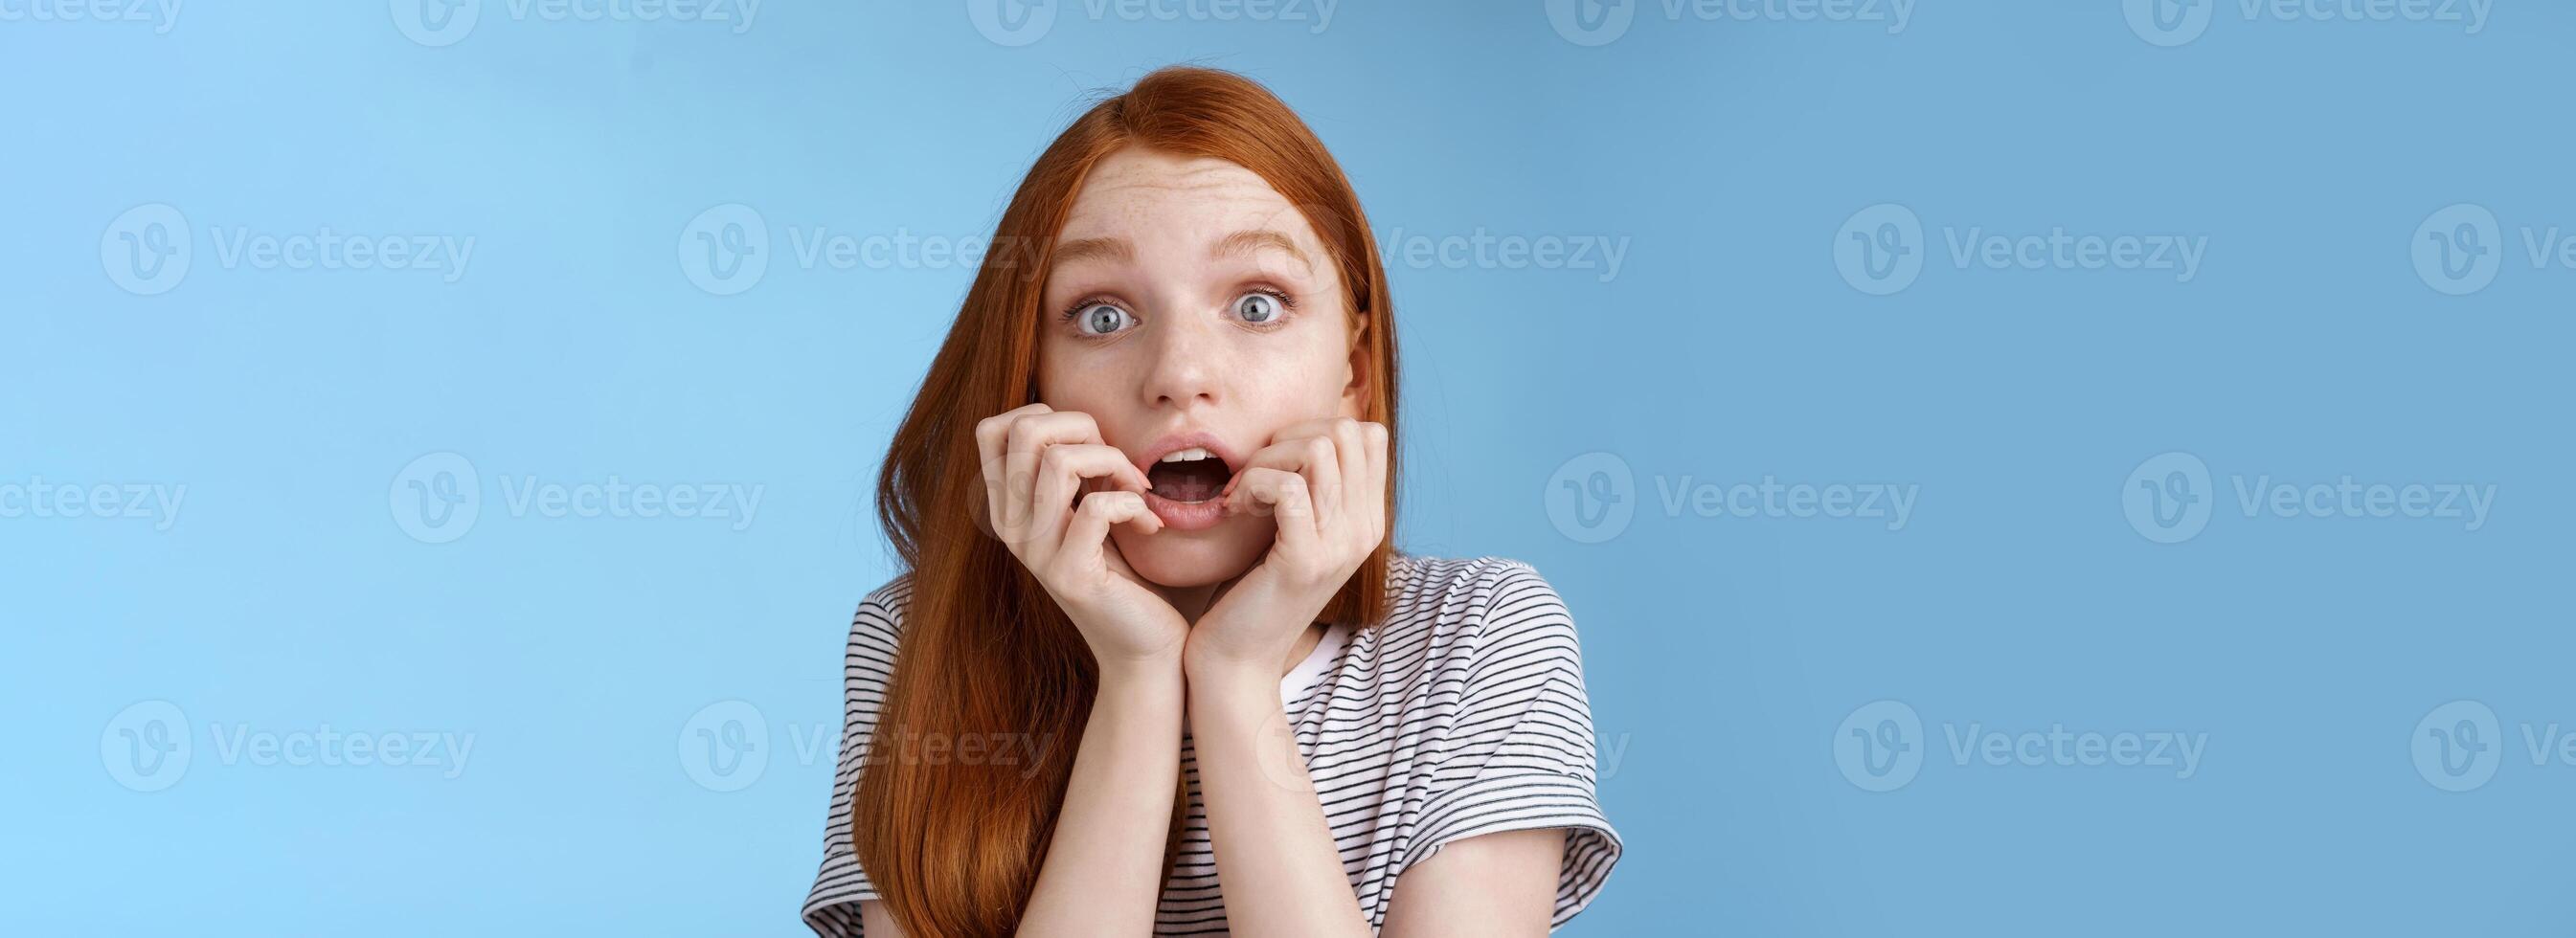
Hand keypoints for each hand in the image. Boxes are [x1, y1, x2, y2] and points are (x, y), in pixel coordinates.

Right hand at [975, 403, 1187, 669]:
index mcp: (1007, 507)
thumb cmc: (1125, 572)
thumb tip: (1075, 418)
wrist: (1143, 647)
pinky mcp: (1069, 576)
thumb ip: (1071, 470)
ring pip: (1059, 462)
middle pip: (1024, 431)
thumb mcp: (1087, 508)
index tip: (1088, 444)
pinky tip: (1148, 524)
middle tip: (1118, 462)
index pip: (992, 427)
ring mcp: (1035, 553)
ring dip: (1114, 463)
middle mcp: (1010, 527)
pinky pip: (1096, 509)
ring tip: (1138, 489)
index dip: (1047, 414)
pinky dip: (1133, 503)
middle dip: (1084, 427)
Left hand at [1186, 418, 1389, 674]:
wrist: (1237, 659)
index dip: (1315, 428)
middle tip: (1255, 475)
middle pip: (1346, 433)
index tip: (1276, 463)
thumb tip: (1303, 431)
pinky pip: (1287, 488)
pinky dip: (1253, 485)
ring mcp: (1339, 547)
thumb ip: (1312, 488)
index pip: (1369, 435)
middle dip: (1289, 438)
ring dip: (1266, 462)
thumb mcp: (1295, 530)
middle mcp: (1365, 532)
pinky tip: (1235, 510)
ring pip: (1318, 452)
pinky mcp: (1304, 561)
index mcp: (1368, 521)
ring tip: (1243, 495)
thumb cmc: (1254, 588)